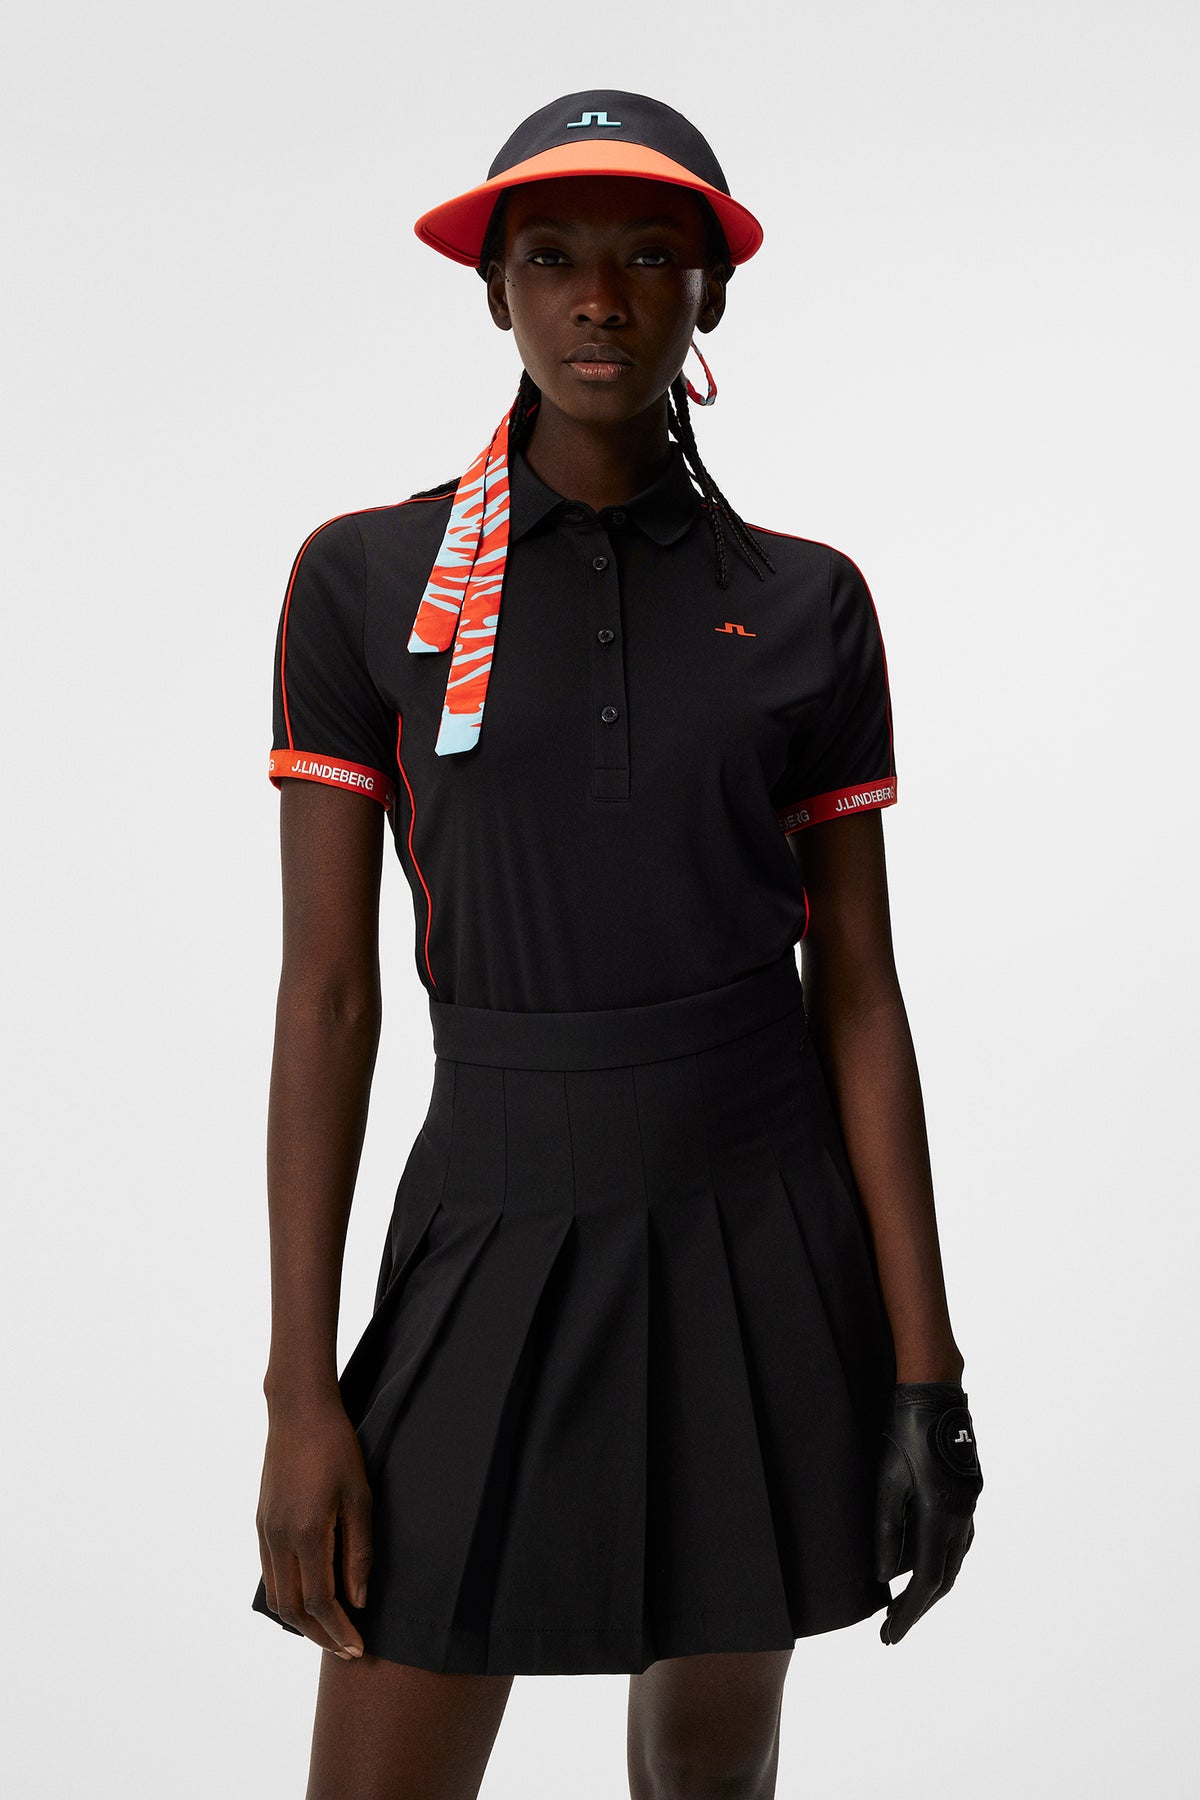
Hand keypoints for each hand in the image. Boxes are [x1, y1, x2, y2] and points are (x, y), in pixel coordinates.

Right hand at [256, 1395, 373, 1658]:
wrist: (298, 1411)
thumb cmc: (337, 1448)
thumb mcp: (360, 1497)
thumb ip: (359, 1552)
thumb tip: (359, 1600)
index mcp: (306, 1533)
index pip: (321, 1602)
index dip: (340, 1631)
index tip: (359, 1647)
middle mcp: (279, 1539)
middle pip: (293, 1608)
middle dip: (320, 1635)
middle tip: (347, 1648)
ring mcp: (265, 1531)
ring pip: (277, 1595)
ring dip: (301, 1620)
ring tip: (330, 1630)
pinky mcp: (261, 1523)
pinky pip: (269, 1574)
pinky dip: (287, 1596)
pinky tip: (308, 1597)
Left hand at [874, 1382, 981, 1644]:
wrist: (932, 1390)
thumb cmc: (902, 1429)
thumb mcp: (885, 1478)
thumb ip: (886, 1528)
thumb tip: (885, 1576)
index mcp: (942, 1512)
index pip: (928, 1580)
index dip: (909, 1612)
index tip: (889, 1636)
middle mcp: (963, 1512)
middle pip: (945, 1576)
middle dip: (919, 1605)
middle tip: (892, 1627)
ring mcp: (969, 1501)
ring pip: (953, 1558)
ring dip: (931, 1583)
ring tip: (902, 1601)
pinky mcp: (967, 1490)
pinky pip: (956, 1537)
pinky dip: (938, 1556)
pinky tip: (918, 1559)